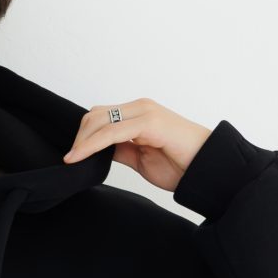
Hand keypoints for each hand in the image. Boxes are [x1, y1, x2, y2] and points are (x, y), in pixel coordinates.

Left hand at [62, 101, 211, 193]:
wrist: (206, 169)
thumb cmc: (181, 164)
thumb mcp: (140, 159)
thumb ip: (121, 150)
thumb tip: (99, 152)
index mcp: (138, 115)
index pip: (101, 117)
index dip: (83, 136)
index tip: (72, 156)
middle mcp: (140, 108)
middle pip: (96, 115)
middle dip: (79, 137)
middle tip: (71, 159)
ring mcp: (144, 112)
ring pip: (100, 120)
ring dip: (82, 140)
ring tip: (73, 159)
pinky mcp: (149, 122)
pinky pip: (112, 131)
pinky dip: (92, 144)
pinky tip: (81, 156)